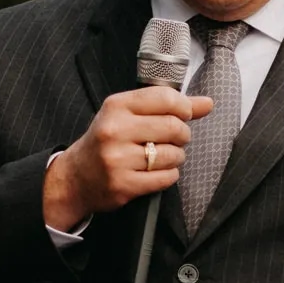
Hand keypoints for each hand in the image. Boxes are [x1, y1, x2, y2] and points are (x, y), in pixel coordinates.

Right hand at [43, 87, 214, 229]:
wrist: (76, 177)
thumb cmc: (107, 142)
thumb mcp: (128, 115)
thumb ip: (168, 107)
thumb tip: (207, 103)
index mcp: (116, 106)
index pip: (166, 98)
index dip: (184, 107)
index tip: (183, 115)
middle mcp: (115, 130)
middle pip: (174, 127)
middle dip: (182, 135)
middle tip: (174, 140)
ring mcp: (117, 159)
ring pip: (173, 154)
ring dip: (176, 157)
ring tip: (162, 157)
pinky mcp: (123, 184)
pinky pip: (166, 177)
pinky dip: (168, 175)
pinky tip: (156, 172)